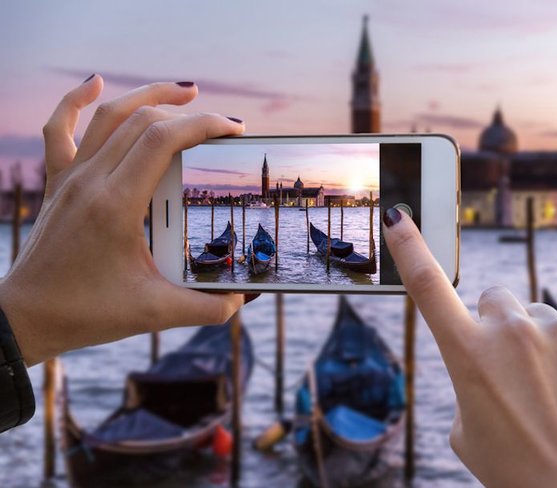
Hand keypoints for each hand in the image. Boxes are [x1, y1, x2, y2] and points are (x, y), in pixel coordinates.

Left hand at [0, 76, 247, 364]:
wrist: (25, 318)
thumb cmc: (86, 313)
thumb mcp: (154, 314)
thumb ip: (205, 307)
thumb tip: (242, 297)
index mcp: (116, 205)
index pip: (162, 141)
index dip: (203, 125)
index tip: (234, 128)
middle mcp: (91, 181)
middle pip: (141, 121)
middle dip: (189, 112)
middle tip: (223, 123)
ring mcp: (70, 179)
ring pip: (108, 116)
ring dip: (147, 95)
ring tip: (184, 90)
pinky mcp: (58, 184)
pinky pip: (61, 129)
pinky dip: (76, 100)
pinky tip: (95, 82)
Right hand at [382, 208, 556, 487]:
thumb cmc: (516, 468)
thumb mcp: (466, 430)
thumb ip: (468, 379)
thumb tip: (488, 355)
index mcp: (466, 354)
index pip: (427, 287)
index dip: (408, 247)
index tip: (398, 213)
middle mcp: (509, 332)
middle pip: (493, 299)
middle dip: (496, 324)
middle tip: (510, 368)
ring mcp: (556, 330)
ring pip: (535, 315)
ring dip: (536, 339)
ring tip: (550, 390)